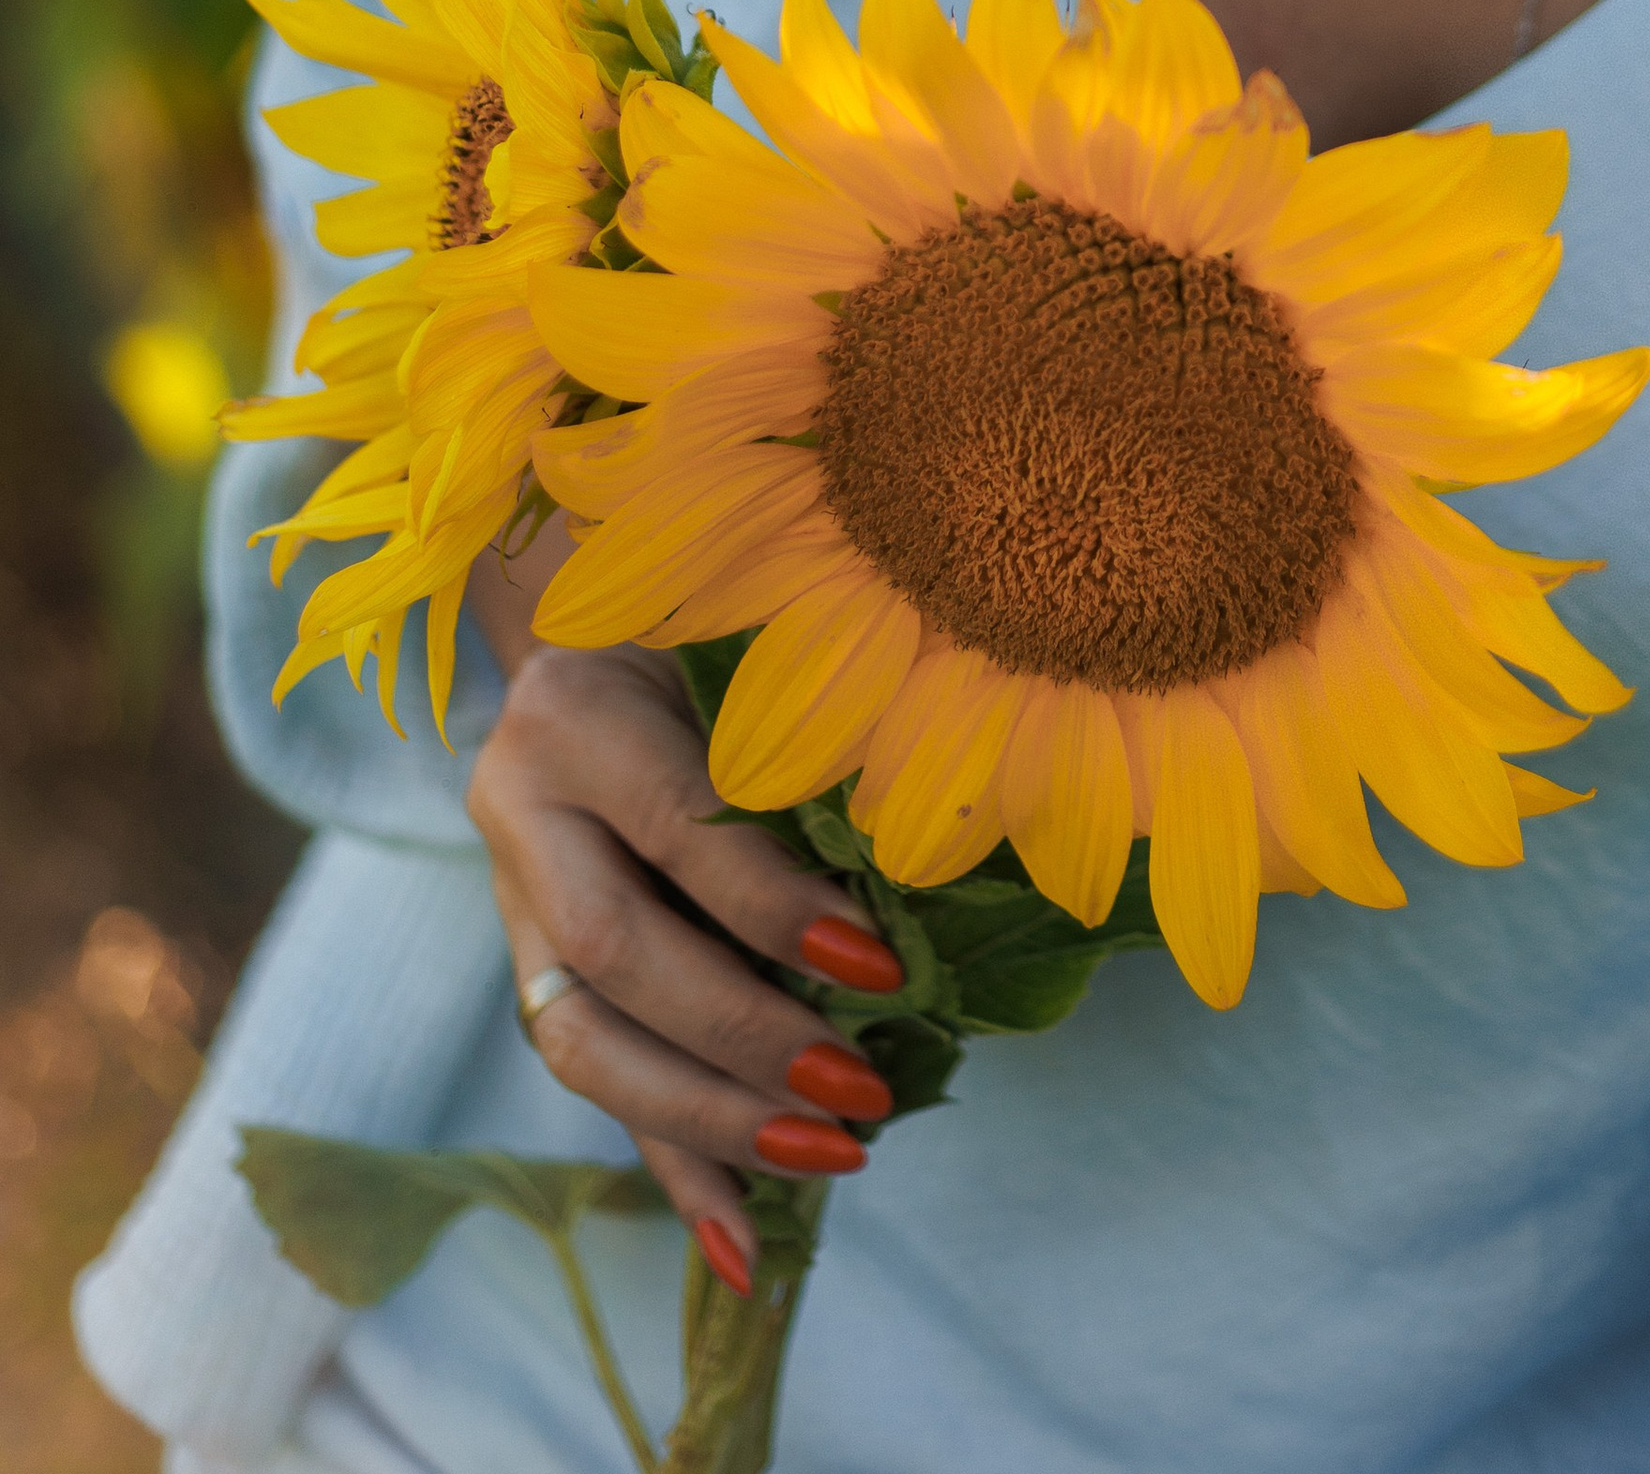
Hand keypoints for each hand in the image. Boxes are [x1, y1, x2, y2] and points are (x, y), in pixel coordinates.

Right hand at [465, 640, 906, 1281]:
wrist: (595, 631)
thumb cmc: (710, 634)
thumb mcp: (750, 662)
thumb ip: (803, 760)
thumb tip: (910, 902)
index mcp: (574, 712)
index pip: (672, 829)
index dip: (771, 905)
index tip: (877, 964)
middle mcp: (519, 805)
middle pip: (611, 956)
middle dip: (741, 1038)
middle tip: (857, 1091)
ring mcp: (512, 894)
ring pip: (581, 1040)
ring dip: (708, 1120)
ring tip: (826, 1159)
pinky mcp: (533, 965)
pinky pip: (597, 1084)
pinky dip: (676, 1166)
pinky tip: (743, 1246)